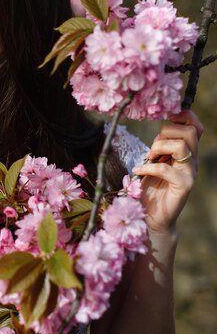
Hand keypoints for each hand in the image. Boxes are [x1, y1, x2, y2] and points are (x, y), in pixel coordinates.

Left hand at [132, 110, 202, 234]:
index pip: (195, 126)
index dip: (184, 116)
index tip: (165, 120)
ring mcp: (190, 173)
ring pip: (182, 146)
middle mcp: (192, 161)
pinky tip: (138, 171)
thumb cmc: (151, 188)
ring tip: (148, 158)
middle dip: (166, 132)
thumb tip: (159, 130)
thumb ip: (160, 146)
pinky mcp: (184, 186)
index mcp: (186, 152)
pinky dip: (148, 167)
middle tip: (153, 148)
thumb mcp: (154, 161)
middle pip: (190, 131)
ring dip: (159, 147)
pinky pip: (167, 169)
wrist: (152, 217)